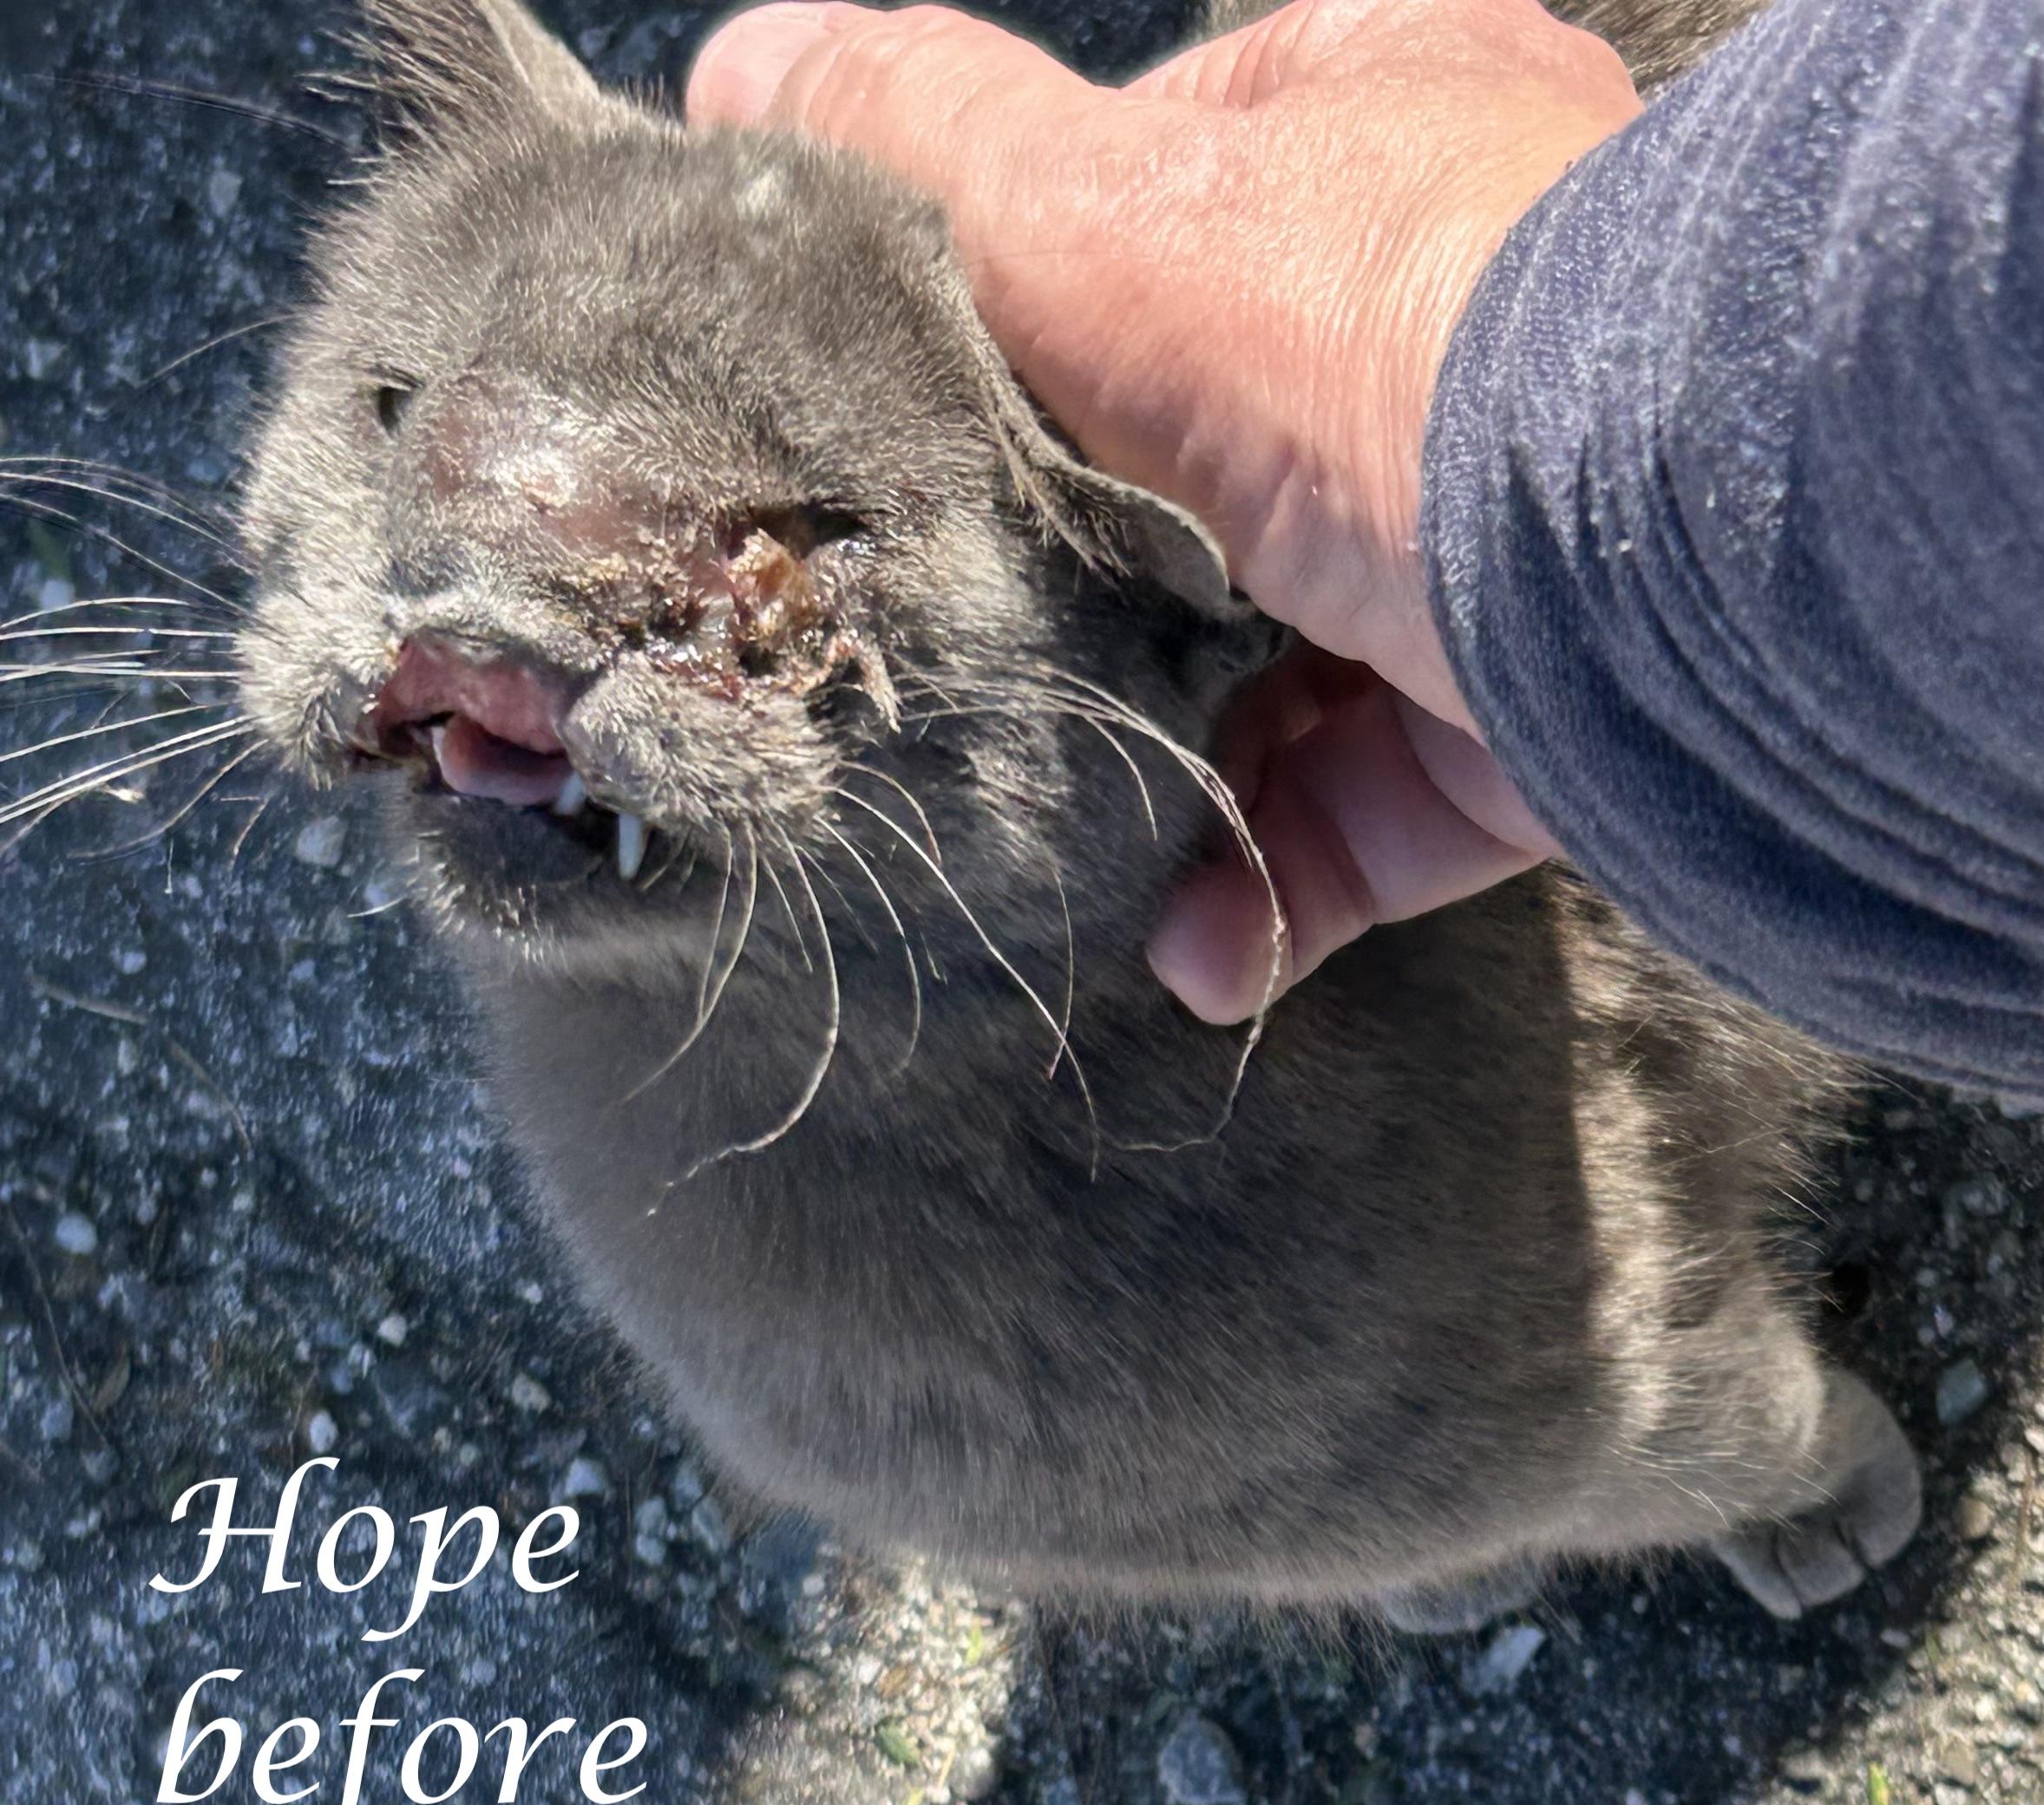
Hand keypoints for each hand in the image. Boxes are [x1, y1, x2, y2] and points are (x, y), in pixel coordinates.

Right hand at [688, 0, 1639, 1017]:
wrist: (1657, 546)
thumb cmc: (1375, 330)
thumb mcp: (1097, 216)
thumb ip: (919, 150)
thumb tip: (742, 68)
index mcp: (1359, 141)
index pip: (1144, 220)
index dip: (1023, 328)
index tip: (932, 448)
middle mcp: (1442, 333)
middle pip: (1201, 480)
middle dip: (1088, 596)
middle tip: (977, 677)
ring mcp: (1494, 536)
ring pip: (1285, 670)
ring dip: (1170, 773)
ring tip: (1072, 854)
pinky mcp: (1529, 713)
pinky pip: (1376, 808)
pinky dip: (1275, 876)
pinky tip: (1193, 942)